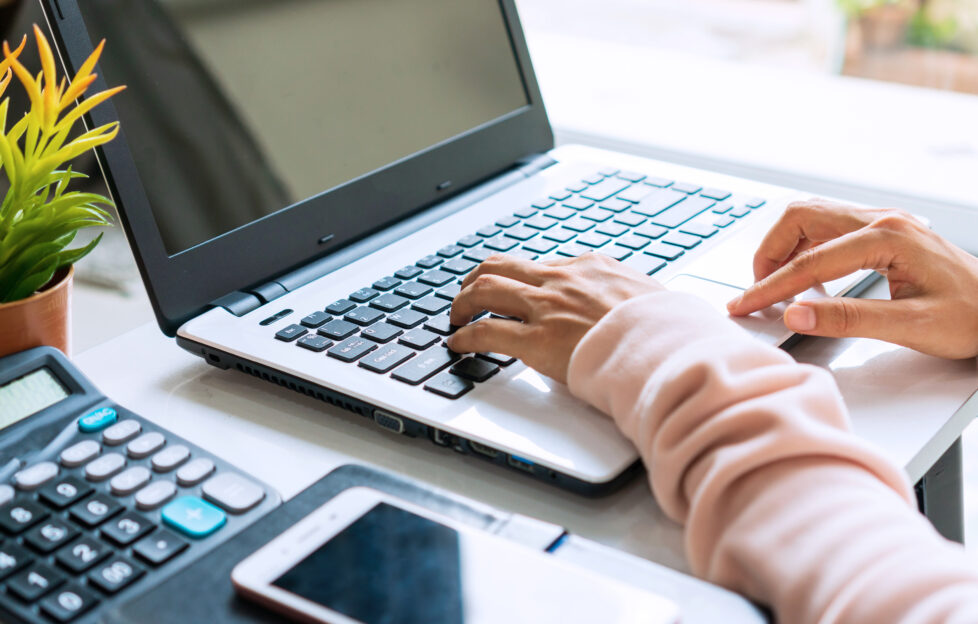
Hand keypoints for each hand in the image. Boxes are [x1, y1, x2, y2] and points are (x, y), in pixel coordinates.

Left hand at [447, 253, 662, 382]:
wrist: (667, 348)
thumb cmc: (666, 329)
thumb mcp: (650, 297)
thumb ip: (630, 296)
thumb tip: (636, 304)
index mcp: (591, 267)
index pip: (542, 266)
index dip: (522, 281)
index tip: (515, 291)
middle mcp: (561, 280)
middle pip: (501, 266)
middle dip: (477, 279)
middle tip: (468, 296)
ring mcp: (546, 308)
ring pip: (484, 289)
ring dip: (462, 303)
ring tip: (455, 317)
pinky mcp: (536, 340)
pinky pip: (486, 332)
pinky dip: (465, 336)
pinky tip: (458, 344)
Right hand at [726, 199, 977, 358]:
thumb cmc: (973, 318)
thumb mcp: (913, 326)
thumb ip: (850, 320)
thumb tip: (797, 315)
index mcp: (888, 237)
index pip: (810, 260)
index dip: (771, 286)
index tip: (744, 305)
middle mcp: (882, 220)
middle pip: (801, 217)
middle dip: (769, 252)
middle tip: (757, 290)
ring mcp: (882, 223)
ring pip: (811, 217)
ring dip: (784, 247)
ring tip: (776, 285)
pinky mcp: (883, 233)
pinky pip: (828, 229)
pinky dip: (804, 249)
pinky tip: (807, 279)